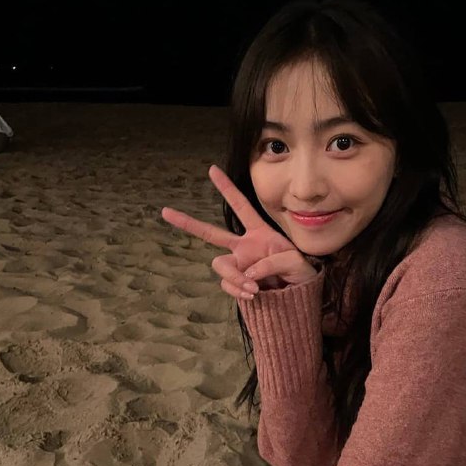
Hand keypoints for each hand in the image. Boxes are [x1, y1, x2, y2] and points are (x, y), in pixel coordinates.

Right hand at [161, 165, 318, 300]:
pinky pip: (228, 285)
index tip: (212, 169)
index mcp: (259, 233)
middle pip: (210, 233)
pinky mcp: (237, 283)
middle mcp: (244, 247)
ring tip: (254, 288)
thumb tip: (249, 274)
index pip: (241, 206)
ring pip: (220, 266)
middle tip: (165, 211)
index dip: (227, 189)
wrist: (298, 295)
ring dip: (234, 277)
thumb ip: (271, 263)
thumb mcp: (294, 262)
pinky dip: (238, 290)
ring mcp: (238, 264)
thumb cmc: (300, 272)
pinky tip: (253, 294)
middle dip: (187, 223)